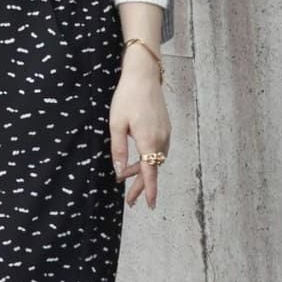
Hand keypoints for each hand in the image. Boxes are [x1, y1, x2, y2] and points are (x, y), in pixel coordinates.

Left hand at [109, 46, 169, 208]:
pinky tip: (137, 159)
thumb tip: (120, 172)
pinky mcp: (165, 127)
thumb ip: (119, 150)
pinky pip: (157, 149)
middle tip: (130, 201)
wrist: (143, 76)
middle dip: (141, 186)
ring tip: (125, 177)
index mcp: (148, 141)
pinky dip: (147, 158)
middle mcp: (161, 139)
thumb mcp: (116, 125)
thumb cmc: (127, 98)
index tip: (151, 205)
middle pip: (153, 169)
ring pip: (155, 159)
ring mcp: (165, 133)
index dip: (149, 190)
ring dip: (142, 170)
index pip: (150, 172)